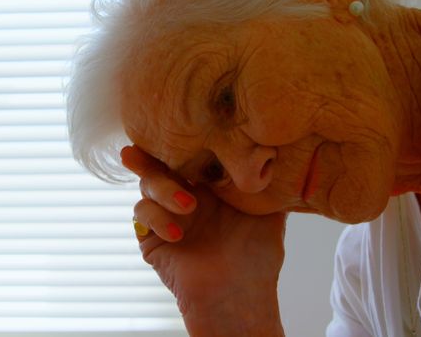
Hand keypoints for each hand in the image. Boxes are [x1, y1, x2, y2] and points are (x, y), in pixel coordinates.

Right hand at [121, 145, 286, 336]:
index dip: (178, 142)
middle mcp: (184, 197)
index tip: (173, 125)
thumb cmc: (257, 257)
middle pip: (158, 165)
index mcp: (208, 187)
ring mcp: (166, 217)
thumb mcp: (269, 212)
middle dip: (147, 155)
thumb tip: (281, 150)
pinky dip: (156, 217)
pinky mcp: (151, 238)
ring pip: (146, 187)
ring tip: (188, 205)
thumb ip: (268, 182)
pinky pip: (142, 215)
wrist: (239, 295)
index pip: (187, 156)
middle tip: (139, 150)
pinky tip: (178, 233)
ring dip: (162, 189)